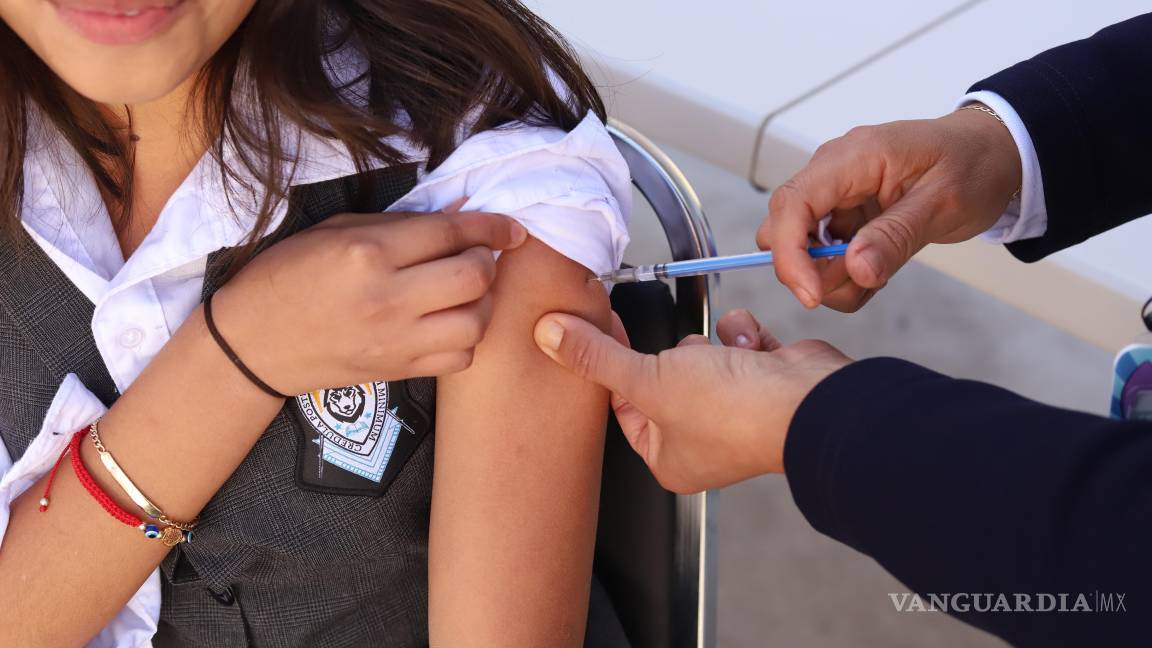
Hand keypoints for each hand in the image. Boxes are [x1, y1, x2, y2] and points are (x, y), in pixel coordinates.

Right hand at [213, 208, 527, 394]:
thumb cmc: (287, 276)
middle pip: (473, 276)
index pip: (450, 233)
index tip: (511, 228)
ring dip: (483, 301)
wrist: (252, 344)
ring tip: (466, 290)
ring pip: (476, 321)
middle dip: (487, 260)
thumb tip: (460, 214)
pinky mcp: (399, 370)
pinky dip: (468, 338)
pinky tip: (451, 322)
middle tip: (478, 255)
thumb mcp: (336, 230)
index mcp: (369, 253)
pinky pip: (460, 358)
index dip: (491, 226)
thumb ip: (400, 223)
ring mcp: (396, 339)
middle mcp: (388, 298)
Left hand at [533, 309, 851, 492]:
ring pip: (700, 353)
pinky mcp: (763, 380)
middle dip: (673, 354)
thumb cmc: (735, 414)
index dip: (611, 363)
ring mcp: (735, 410)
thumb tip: (549, 335)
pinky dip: (744, 336)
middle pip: (661, 374)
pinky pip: (737, 342)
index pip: (622, 403)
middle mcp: (701, 439)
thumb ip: (597, 357)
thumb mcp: (648, 380)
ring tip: (723, 357)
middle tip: (680, 355)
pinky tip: (753, 349)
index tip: (600, 326)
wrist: (811, 403)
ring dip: (710, 343)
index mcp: (668, 457)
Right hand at [760, 106, 1021, 311]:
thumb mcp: (944, 204)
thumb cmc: (973, 164)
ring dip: (831, 277)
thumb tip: (855, 270)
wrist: (991, 153)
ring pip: (799, 249)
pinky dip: (842, 274)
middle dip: (810, 271)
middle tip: (862, 283)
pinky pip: (822, 254)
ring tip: (880, 274)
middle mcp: (832, 172)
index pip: (793, 204)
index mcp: (854, 157)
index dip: (790, 255)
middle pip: (782, 229)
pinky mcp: (842, 214)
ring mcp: (834, 194)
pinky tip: (878, 267)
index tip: (811, 296)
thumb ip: (896, 237)